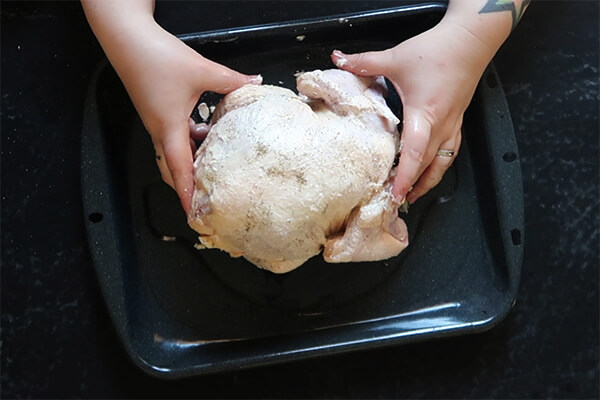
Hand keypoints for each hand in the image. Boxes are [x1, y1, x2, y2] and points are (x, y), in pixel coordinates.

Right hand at [115, 22, 260, 212]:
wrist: (127, 39)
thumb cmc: (156, 57)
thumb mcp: (202, 70)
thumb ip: (231, 80)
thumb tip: (253, 82)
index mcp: (168, 128)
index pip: (180, 170)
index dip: (187, 194)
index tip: (193, 214)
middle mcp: (160, 130)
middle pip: (173, 168)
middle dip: (188, 184)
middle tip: (205, 197)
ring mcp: (157, 122)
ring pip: (175, 152)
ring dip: (192, 160)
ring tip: (214, 166)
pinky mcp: (158, 112)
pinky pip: (175, 135)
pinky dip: (191, 140)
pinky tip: (207, 131)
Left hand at [332, 20, 491, 203]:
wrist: (472, 39)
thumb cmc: (437, 50)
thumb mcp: (396, 57)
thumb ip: (365, 62)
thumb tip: (338, 58)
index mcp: (424, 114)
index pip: (415, 154)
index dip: (404, 177)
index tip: (394, 195)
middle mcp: (442, 125)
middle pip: (428, 166)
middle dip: (412, 186)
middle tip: (395, 201)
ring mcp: (453, 125)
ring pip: (442, 162)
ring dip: (428, 181)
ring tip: (412, 194)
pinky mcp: (458, 120)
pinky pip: (450, 151)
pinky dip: (439, 165)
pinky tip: (430, 169)